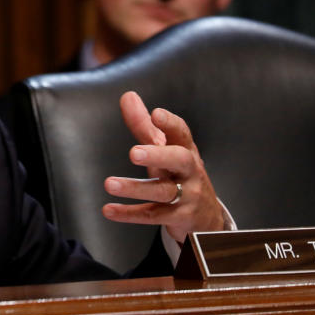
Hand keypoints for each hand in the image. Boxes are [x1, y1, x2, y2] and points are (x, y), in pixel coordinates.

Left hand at [101, 91, 223, 242]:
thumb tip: (127, 96)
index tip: (156, 113)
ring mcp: (186, 196)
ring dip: (135, 188)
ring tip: (109, 183)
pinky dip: (129, 214)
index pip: (181, 133)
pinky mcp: (177, 218)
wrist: (207, 217)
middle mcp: (189, 172)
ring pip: (163, 191)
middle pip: (179, 160)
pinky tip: (108, 210)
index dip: (170, 123)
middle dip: (158, 155)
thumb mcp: (164, 149)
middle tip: (134, 153)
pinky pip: (152, 215)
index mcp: (185, 150)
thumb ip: (144, 124)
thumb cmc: (180, 174)